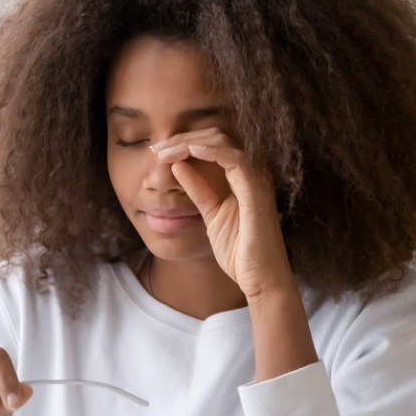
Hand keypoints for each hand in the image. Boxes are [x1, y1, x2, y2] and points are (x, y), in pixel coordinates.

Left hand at [152, 128, 293, 299]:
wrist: (260, 279)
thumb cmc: (240, 251)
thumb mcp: (211, 214)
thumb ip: (198, 190)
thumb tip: (178, 166)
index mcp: (242, 177)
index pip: (212, 145)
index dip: (183, 144)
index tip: (157, 152)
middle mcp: (252, 172)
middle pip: (215, 137)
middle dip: (181, 139)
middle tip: (155, 150)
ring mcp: (257, 178)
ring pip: (222, 141)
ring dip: (189, 143)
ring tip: (165, 151)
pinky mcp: (257, 189)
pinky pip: (234, 159)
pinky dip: (210, 151)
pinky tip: (189, 152)